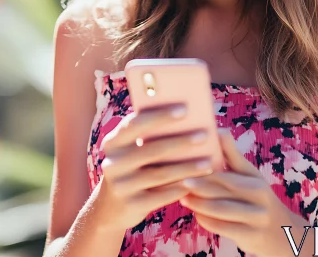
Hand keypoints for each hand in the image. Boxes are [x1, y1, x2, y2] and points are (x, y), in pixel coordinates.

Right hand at [96, 104, 215, 231]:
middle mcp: (113, 163)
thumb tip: (186, 117)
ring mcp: (121, 185)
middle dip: (180, 141)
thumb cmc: (132, 169)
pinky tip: (197, 182)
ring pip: (160, 174)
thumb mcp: (131, 151)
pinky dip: (180, 188)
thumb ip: (149, 136)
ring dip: (186, 167)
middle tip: (204, 134)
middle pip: (151, 149)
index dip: (159, 116)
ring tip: (208, 162)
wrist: (110, 208)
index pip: (134, 124)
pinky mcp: (131, 205)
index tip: (184, 109)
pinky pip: (161, 196)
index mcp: (113, 143)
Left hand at [179, 128, 295, 256]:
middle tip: (180, 180)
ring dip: (199, 203)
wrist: (280, 232)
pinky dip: (207, 221)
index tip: (189, 159)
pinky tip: (196, 215)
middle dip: (200, 184)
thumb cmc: (257, 198)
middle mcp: (259, 195)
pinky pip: (223, 227)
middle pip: (224, 188)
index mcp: (255, 177)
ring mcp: (257, 216)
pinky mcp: (251, 235)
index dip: (208, 165)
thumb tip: (219, 130)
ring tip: (183, 198)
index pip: (230, 167)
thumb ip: (232, 156)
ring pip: (222, 208)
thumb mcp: (250, 176)